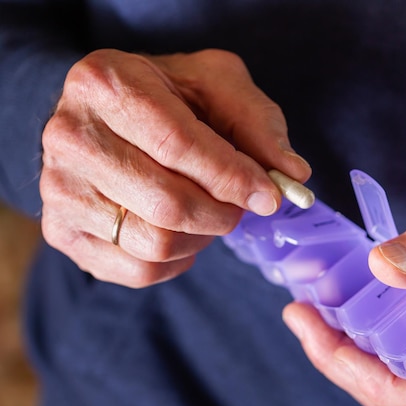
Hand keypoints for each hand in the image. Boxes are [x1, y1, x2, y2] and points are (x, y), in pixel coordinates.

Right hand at [40, 49, 310, 286]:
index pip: (178, 144)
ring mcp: (59, 188)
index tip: (271, 196)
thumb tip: (294, 176)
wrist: (108, 114)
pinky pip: (137, 270)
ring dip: (203, 237)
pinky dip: (178, 261)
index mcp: (107, 83)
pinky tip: (185, 232)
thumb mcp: (218, 85)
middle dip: (223, 213)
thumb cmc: (169, 96)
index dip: (233, 178)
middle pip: (166, 203)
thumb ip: (258, 124)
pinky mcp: (62, 230)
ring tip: (213, 214)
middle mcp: (70, 135)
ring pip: (153, 242)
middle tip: (244, 206)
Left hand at [284, 178, 405, 405]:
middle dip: (345, 360)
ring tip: (307, 312)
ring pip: (396, 380)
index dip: (373, 379)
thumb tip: (383, 266)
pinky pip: (400, 358)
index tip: (327, 337)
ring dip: (347, 350)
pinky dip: (363, 338)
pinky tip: (335, 310)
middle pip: (404, 394)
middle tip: (302, 316)